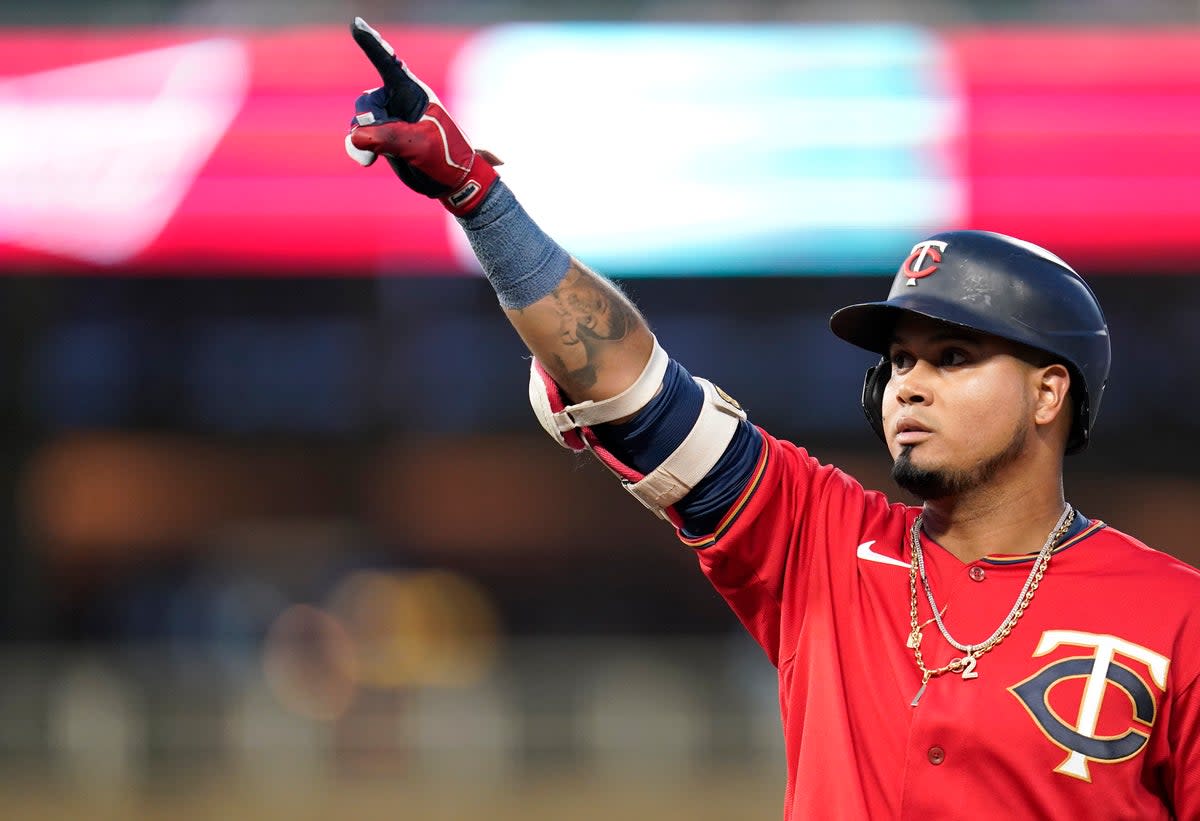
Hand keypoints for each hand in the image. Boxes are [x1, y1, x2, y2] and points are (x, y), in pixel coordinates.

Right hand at [345, 17, 500, 215]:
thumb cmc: (446, 158)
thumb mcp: (420, 145)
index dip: (372, 44)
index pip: (389, 64)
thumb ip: (389, 137)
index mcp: (414, 93)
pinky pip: (357, 137)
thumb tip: (355, 135)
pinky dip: (357, 147)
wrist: (450, 183)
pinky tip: (367, 161)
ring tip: (374, 157)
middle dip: (369, 122)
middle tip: (385, 140)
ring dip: (362, 139)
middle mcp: (398, 102)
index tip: (356, 24)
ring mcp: (389, 120)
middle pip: (367, 102)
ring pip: (359, 121)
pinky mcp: (381, 137)